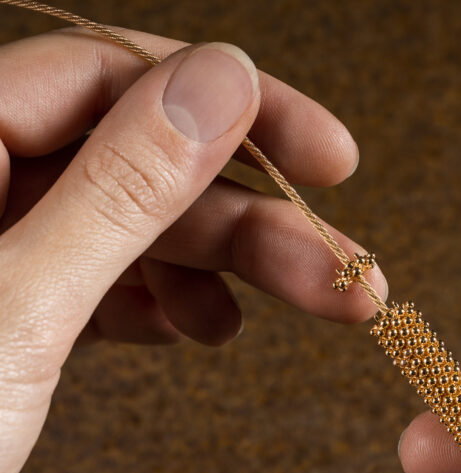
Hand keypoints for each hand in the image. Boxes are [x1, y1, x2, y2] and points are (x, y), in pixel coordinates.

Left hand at [0, 27, 385, 472]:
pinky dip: (162, 307)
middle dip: (255, 220)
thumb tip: (223, 82)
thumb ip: (120, 190)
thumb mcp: (18, 308)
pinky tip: (206, 330)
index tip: (330, 156)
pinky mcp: (7, 312)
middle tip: (349, 273)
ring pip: (133, 229)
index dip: (236, 110)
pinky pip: (101, 285)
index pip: (113, 77)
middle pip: (141, 163)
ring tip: (303, 313)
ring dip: (225, 269)